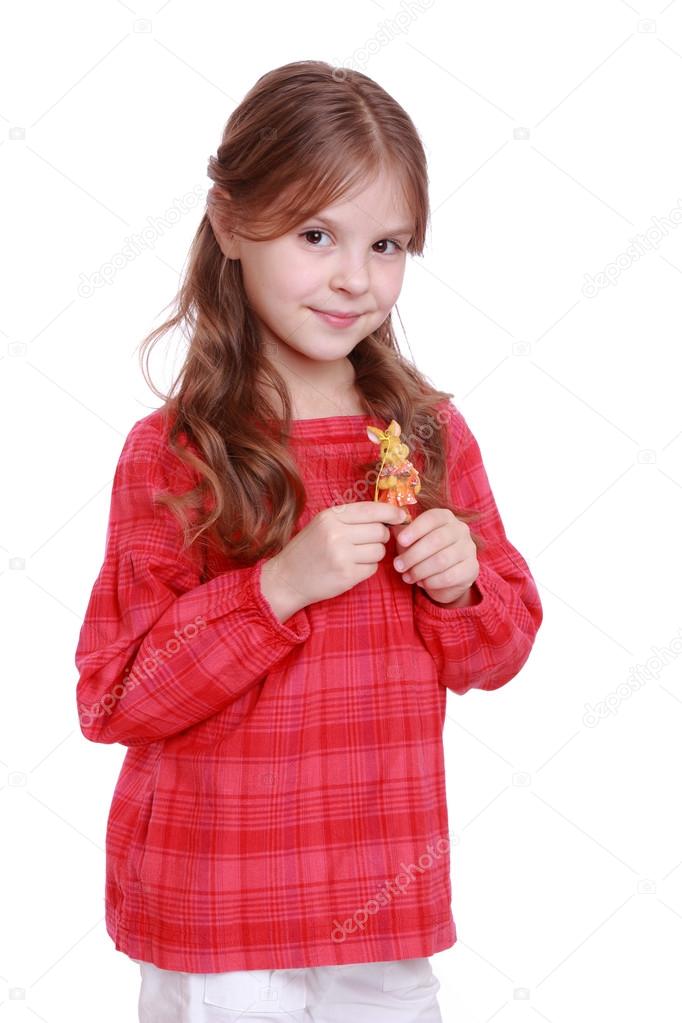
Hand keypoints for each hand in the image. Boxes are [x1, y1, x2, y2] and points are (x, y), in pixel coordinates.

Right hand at [265, 501, 408, 610]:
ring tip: (355, 556)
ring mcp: (341, 555)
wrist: (286, 578)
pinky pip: (373, 568)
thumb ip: (350, 518)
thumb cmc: (308, 550)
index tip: (401, 516)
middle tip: (367, 542)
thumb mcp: (322, 524)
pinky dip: (367, 568)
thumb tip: (388, 515)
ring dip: (374, 554)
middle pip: (379, 531)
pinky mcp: (347, 575)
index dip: (391, 512)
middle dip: (381, 537)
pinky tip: (352, 568)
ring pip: (379, 550)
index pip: (371, 510)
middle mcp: (336, 533)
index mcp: (331, 516)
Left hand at [389, 508, 478, 604]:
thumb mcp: (412, 541)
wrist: (445, 577)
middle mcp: (461, 529)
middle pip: (436, 540)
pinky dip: (432, 582)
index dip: (415, 529)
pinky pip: (450, 576)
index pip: (432, 518)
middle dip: (413, 554)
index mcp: (445, 517)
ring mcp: (469, 549)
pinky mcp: (472, 568)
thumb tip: (390, 529)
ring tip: (406, 577)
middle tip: (398, 566)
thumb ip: (403, 535)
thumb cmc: (424, 553)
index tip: (400, 540)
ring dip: (420, 570)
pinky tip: (422, 583)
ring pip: (442, 560)